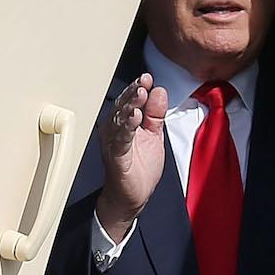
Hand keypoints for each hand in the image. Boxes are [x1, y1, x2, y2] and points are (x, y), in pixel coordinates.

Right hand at [96, 73, 167, 241]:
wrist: (132, 196)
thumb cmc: (140, 167)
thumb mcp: (154, 135)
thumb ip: (156, 114)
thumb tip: (159, 91)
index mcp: (124, 124)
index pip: (130, 102)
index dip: (138, 89)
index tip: (147, 77)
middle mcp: (115, 131)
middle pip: (123, 107)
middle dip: (134, 93)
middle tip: (144, 82)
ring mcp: (114, 144)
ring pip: (120, 120)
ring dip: (131, 106)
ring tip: (140, 94)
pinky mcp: (117, 158)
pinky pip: (121, 140)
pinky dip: (127, 128)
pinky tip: (134, 118)